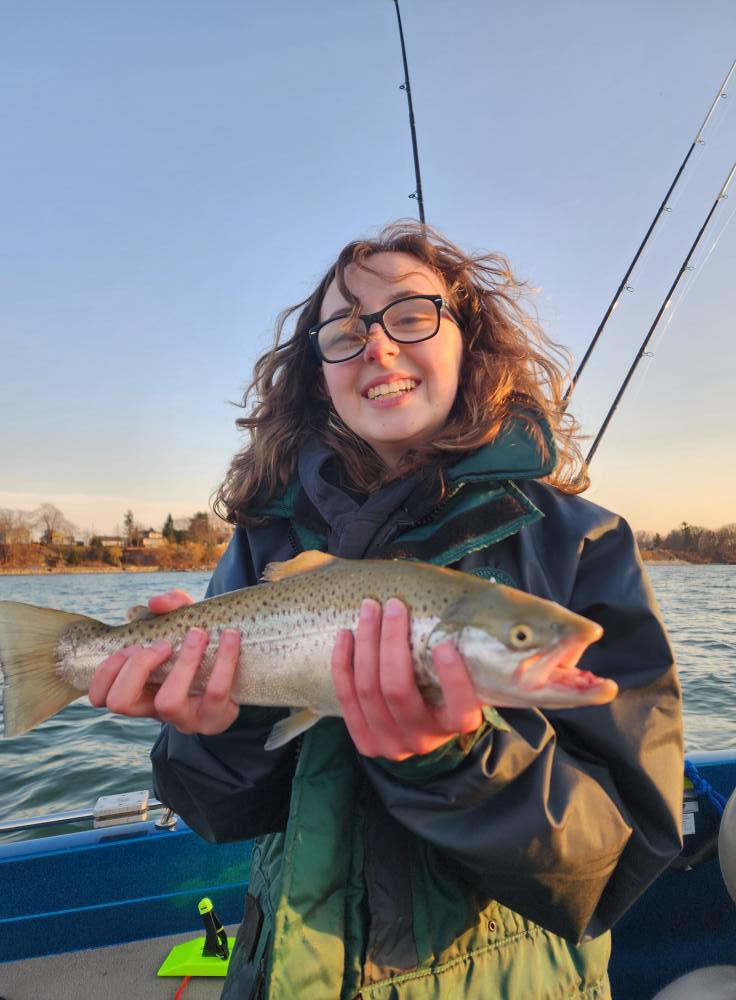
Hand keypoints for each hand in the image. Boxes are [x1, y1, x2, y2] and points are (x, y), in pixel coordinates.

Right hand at [88, 589, 240, 734]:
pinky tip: (230, 636)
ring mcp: (184, 718)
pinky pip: (216, 692)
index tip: (133, 645)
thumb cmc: (201, 650)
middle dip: (135, 667)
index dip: (107, 671)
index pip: (100, 696)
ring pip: (168, 702)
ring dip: (182, 662)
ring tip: (197, 634)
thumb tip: (156, 602)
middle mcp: (155, 710)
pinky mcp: (215, 718)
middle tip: (161, 644)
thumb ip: (171, 606)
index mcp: (139, 691)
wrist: (243, 676)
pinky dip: (224, 659)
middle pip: (121, 702)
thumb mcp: (182, 625)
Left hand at [331, 597, 482, 760]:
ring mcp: (391, 744)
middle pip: (398, 691)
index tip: (445, 645)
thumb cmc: (446, 692)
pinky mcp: (365, 741)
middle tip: (394, 606)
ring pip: (369, 690)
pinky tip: (345, 636)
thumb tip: (478, 595)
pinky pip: (346, 699)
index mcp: (457, 724)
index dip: (452, 679)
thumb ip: (468, 651)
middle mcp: (424, 739)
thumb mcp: (466, 680)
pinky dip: (343, 663)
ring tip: (369, 610)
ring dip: (366, 644)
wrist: (423, 734)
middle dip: (391, 642)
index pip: (460, 708)